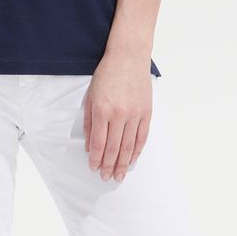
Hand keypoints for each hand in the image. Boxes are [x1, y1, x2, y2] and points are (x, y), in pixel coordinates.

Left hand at [83, 52, 152, 181]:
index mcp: (102, 110)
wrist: (128, 58)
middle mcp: (119, 115)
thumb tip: (90, 145)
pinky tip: (132, 160)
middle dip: (109, 166)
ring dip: (123, 164)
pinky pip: (142, 137)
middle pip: (114, 148)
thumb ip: (89, 122)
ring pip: (129, 147)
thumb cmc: (106, 75)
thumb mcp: (91, 96)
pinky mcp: (147, 113)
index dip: (96, 158)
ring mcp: (135, 115)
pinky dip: (137, 151)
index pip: (99, 142)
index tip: (94, 168)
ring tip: (119, 176)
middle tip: (106, 178)